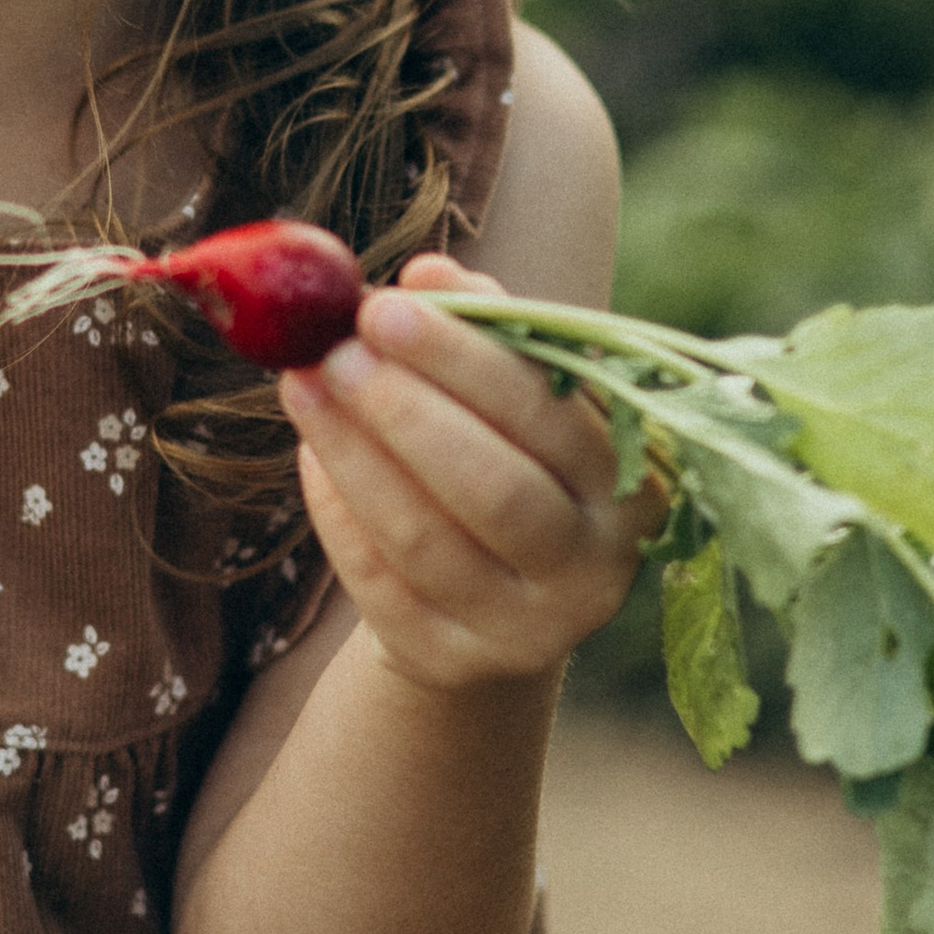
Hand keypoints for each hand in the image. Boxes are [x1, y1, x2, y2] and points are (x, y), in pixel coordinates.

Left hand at [279, 252, 661, 695]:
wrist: (496, 602)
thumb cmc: (509, 464)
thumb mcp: (520, 402)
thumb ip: (488, 331)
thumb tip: (430, 272)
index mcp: (632, 484)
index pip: (549, 416)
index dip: (463, 359)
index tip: (384, 304)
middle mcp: (594, 568)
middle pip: (494, 490)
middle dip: (404, 411)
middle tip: (335, 348)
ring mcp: (525, 629)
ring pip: (425, 539)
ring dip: (353, 454)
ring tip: (301, 382)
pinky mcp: (451, 660)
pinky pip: (379, 583)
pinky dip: (338, 512)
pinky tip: (310, 453)